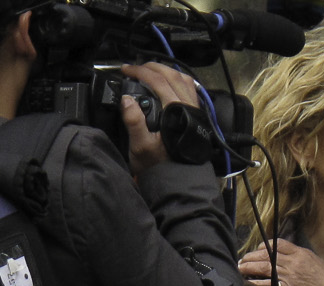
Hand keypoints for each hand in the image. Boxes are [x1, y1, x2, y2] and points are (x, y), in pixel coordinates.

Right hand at [120, 62, 200, 177]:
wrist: (180, 180)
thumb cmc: (161, 165)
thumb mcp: (141, 147)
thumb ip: (133, 121)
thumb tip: (127, 99)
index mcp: (176, 111)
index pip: (157, 80)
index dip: (139, 71)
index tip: (125, 70)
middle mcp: (189, 107)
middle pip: (172, 75)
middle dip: (152, 66)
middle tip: (135, 67)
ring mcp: (196, 110)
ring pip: (184, 80)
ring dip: (167, 71)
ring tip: (150, 70)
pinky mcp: (197, 116)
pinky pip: (190, 90)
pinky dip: (179, 80)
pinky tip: (169, 83)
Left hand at [240, 240, 323, 285]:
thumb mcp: (317, 262)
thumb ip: (302, 258)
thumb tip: (286, 258)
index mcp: (301, 253)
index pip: (279, 243)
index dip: (264, 246)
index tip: (257, 251)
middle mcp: (294, 262)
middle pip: (267, 254)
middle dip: (252, 256)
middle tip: (242, 261)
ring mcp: (290, 276)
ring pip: (264, 267)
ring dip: (249, 267)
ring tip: (240, 269)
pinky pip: (267, 285)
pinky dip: (255, 284)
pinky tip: (248, 284)